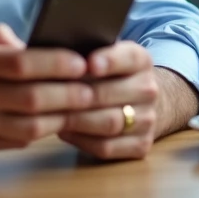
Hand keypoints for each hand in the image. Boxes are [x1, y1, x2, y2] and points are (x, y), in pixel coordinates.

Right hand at [0, 24, 95, 155]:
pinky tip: (56, 121)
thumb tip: (34, 45)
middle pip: (31, 98)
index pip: (22, 63)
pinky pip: (18, 142)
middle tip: (92, 89)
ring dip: (61, 118)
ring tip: (81, 107)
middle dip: (68, 94)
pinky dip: (41, 133)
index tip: (82, 62)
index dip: (56, 63)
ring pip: (29, 127)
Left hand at [58, 41, 158, 159]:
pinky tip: (64, 131)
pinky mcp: (142, 145)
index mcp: (140, 60)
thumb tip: (53, 53)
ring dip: (77, 120)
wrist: (138, 101)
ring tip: (51, 115)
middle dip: (78, 96)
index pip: (128, 57)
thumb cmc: (107, 74)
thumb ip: (85, 51)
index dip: (109, 60)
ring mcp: (148, 119)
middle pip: (111, 94)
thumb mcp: (102, 54)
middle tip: (49, 95)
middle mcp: (149, 89)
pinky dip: (81, 140)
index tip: (88, 63)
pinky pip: (107, 146)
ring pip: (109, 123)